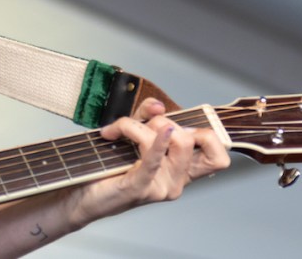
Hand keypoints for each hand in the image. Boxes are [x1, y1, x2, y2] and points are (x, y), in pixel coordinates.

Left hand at [66, 98, 230, 226]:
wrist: (84, 195)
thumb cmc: (110, 168)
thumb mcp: (133, 135)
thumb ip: (147, 116)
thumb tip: (158, 106)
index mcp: (182, 172)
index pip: (218, 157)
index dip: (206, 135)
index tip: (180, 125)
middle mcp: (176, 182)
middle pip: (190, 140)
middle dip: (165, 121)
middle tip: (140, 126)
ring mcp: (161, 188)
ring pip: (172, 142)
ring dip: (141, 126)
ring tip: (119, 130)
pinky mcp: (140, 188)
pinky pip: (154, 161)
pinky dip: (156, 142)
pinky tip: (159, 131)